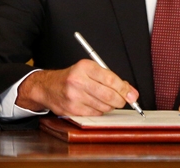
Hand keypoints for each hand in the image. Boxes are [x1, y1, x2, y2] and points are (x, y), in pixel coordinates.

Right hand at [15, 59, 138, 115]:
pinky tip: (94, 104)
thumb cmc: (72, 77)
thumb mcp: (89, 70)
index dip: (124, 89)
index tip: (132, 95)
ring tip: (104, 99)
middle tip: (122, 100)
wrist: (47, 87)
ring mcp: (74, 97)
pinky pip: (95, 113)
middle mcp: (78, 81)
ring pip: (104, 106)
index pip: (111, 79)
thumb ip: (110, 79)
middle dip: (120, 100)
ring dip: (109, 106)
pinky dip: (99, 110)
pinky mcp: (72, 109)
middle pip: (109, 96)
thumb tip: (130, 92)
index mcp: (84, 67)